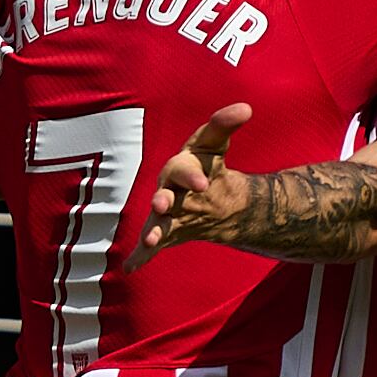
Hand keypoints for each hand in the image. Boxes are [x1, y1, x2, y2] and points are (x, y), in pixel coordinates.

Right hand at [134, 104, 251, 260]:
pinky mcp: (164, 233)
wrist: (204, 193)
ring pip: (156, 222)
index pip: (182, 169)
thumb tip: (246, 108)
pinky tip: (130, 268)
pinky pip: (149, 246)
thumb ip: (226, 124)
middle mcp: (167, 190)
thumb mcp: (214, 144)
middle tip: (164, 204)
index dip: (191, 175)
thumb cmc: (205, 163)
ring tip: (150, 239)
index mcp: (178, 168)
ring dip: (152, 230)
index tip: (204, 182)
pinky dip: (140, 257)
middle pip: (163, 195)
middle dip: (163, 200)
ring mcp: (164, 214)